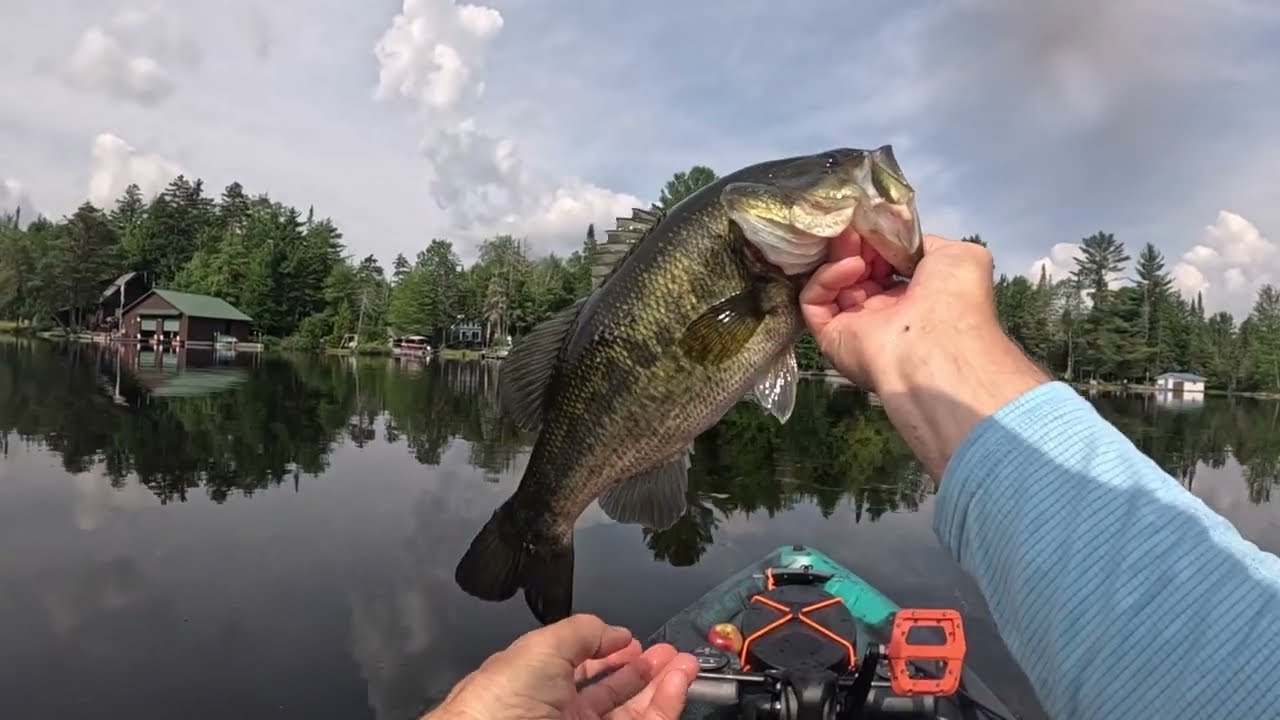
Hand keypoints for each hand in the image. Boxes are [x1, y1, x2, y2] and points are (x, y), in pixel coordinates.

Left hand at [428, 614, 699, 719]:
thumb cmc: (506, 698)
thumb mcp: (541, 647)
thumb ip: (582, 632)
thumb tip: (615, 632)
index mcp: (538, 686)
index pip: (578, 671)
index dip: (606, 654)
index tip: (632, 641)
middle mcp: (563, 714)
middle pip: (611, 692)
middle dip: (641, 669)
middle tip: (667, 652)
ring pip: (634, 711)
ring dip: (662, 684)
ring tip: (684, 661)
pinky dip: (667, 703)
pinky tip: (678, 680)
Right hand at [800, 230, 1046, 478]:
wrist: (937, 346)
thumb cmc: (953, 299)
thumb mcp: (958, 255)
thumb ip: (927, 242)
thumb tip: (902, 236)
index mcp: (915, 295)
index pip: (885, 263)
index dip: (878, 239)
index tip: (875, 220)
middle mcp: (884, 311)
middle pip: (857, 269)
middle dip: (856, 243)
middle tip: (856, 225)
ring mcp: (855, 325)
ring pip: (833, 283)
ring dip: (839, 255)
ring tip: (851, 240)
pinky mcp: (830, 335)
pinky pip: (815, 302)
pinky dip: (826, 279)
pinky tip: (851, 267)